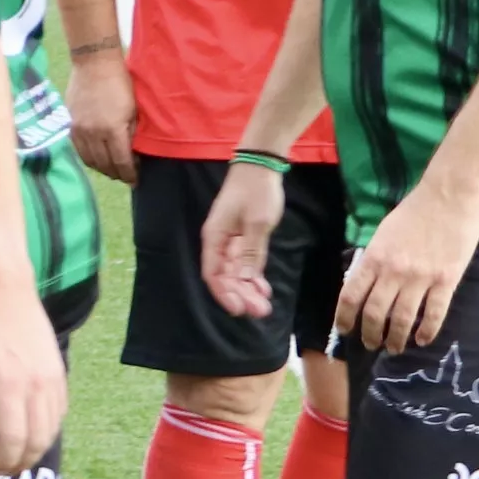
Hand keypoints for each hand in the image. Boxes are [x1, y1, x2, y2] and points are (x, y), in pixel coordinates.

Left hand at [0, 277, 66, 478]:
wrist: (4, 286)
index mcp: (10, 383)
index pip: (14, 436)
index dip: (6, 460)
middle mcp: (37, 384)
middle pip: (37, 438)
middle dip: (23, 462)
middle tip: (7, 474)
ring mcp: (52, 377)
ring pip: (53, 426)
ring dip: (39, 448)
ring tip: (21, 460)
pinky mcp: (58, 369)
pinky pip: (61, 409)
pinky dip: (51, 428)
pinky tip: (37, 433)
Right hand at [63, 45, 135, 183]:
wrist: (94, 64)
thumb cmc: (120, 83)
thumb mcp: (134, 110)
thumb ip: (131, 134)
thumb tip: (131, 153)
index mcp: (112, 130)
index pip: (121, 162)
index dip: (129, 174)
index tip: (136, 180)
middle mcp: (93, 133)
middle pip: (104, 165)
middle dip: (116, 174)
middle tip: (125, 177)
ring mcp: (79, 130)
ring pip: (89, 160)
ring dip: (102, 168)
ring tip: (111, 170)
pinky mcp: (70, 125)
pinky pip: (78, 149)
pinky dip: (88, 158)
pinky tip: (96, 158)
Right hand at [197, 163, 289, 321]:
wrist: (260, 166)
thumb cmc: (256, 191)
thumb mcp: (257, 223)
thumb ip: (251, 253)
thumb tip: (245, 280)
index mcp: (214, 238)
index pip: (214, 273)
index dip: (224, 293)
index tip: (240, 309)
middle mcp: (218, 242)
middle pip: (225, 276)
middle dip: (241, 295)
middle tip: (260, 312)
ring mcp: (230, 240)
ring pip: (235, 272)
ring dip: (248, 289)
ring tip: (264, 305)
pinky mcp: (242, 237)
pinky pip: (244, 262)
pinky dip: (252, 275)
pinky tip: (263, 288)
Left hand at [336, 179, 478, 356]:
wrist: (449, 196)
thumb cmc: (414, 211)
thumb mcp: (382, 233)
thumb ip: (373, 259)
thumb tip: (364, 282)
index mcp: (374, 258)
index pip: (351, 296)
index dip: (344, 318)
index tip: (344, 330)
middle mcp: (394, 272)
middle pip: (375, 313)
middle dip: (370, 334)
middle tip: (371, 344)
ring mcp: (421, 278)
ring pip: (403, 318)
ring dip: (396, 338)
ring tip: (394, 347)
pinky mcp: (447, 280)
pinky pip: (435, 313)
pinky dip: (427, 330)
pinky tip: (422, 340)